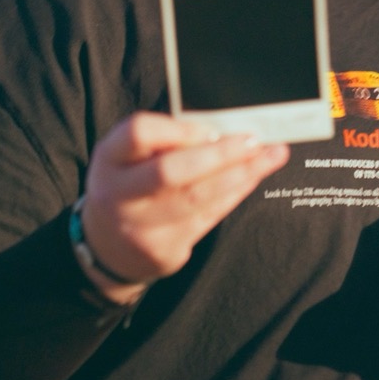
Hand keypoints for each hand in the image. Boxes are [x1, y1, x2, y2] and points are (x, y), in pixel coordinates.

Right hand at [76, 112, 289, 301]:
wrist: (108, 246)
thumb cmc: (129, 184)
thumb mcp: (131, 156)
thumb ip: (166, 140)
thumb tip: (223, 130)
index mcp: (110, 159)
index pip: (138, 134)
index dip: (179, 130)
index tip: (211, 129)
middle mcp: (119, 194)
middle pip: (170, 172)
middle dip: (219, 155)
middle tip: (253, 142)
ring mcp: (140, 227)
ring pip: (197, 198)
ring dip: (240, 174)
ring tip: (271, 156)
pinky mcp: (163, 250)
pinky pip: (208, 217)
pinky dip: (234, 194)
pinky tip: (253, 178)